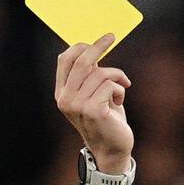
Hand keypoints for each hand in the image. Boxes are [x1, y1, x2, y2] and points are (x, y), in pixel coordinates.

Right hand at [55, 34, 133, 174]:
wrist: (112, 147)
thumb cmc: (105, 118)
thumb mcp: (93, 93)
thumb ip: (89, 75)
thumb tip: (92, 49)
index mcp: (62, 93)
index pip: (65, 60)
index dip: (81, 46)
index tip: (99, 39)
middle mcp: (65, 99)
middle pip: (82, 62)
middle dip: (98, 46)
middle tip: (111, 36)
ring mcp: (77, 106)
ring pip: (100, 73)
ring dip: (116, 77)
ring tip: (121, 88)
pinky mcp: (93, 110)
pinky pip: (110, 85)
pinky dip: (120, 90)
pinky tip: (119, 102)